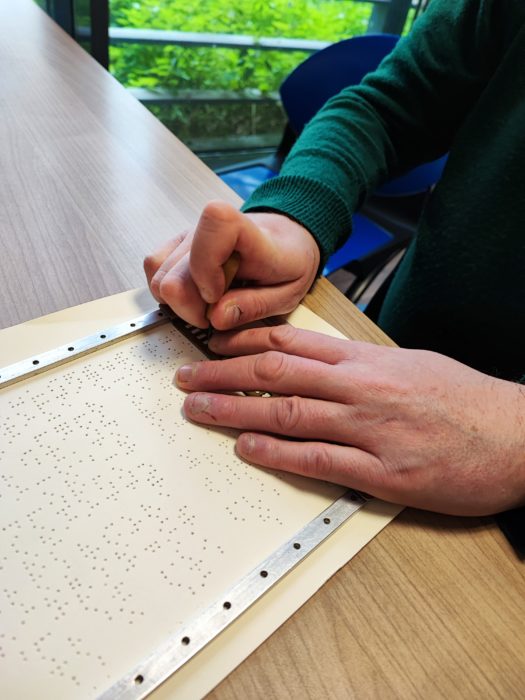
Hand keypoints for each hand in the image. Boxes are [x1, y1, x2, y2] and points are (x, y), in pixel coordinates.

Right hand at [144, 200, 319, 328]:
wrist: (285, 238)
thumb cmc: (289, 262)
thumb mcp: (287, 292)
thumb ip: (254, 306)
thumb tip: (216, 317)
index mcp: (250, 234)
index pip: (216, 222)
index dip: (207, 266)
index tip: (217, 295)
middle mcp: (212, 229)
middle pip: (173, 274)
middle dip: (190, 308)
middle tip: (216, 315)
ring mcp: (190, 235)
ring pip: (158, 276)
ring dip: (180, 302)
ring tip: (209, 305)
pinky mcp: (177, 244)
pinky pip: (154, 269)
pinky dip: (169, 292)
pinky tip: (194, 297)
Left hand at [175, 325, 524, 515]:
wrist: (517, 433)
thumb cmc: (464, 398)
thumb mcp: (410, 364)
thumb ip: (362, 364)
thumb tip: (319, 364)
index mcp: (367, 360)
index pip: (292, 342)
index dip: (244, 342)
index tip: (212, 345)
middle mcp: (361, 388)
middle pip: (276, 373)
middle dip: (223, 373)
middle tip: (185, 378)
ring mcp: (369, 428)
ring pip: (287, 412)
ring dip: (235, 410)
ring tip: (197, 410)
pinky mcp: (383, 471)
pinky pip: (318, 459)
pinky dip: (276, 454)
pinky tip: (245, 450)